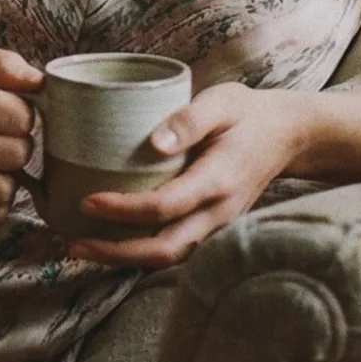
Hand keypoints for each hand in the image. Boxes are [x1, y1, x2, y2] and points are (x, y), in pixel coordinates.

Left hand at [68, 83, 311, 267]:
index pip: (165, 206)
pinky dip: (141, 254)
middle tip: (73, 244)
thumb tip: (155, 142)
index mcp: (219, 180)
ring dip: (125, 260)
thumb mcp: (222, 101)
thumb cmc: (248, 114)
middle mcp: (219, 213)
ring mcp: (218, 226)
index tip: (87, 201)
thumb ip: (190, 119)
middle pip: (165, 250)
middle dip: (116, 253)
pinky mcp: (212, 228)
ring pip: (169, 258)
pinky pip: (175, 250)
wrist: (287, 136)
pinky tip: (111, 243)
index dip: (124, 209)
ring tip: (82, 249)